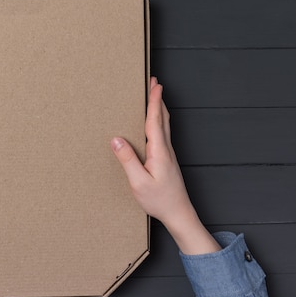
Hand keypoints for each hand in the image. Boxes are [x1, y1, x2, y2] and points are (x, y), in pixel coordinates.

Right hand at [110, 77, 219, 254]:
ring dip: (159, 109)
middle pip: (163, 118)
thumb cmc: (159, 200)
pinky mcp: (166, 160)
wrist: (178, 214)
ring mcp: (168, 154)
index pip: (155, 121)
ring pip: (164, 125)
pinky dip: (159, 121)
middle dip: (158, 99)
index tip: (155, 84)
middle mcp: (166, 149)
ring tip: (154, 97)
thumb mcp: (138, 182)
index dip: (154, 102)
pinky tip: (154, 124)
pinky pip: (162, 134)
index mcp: (159, 151)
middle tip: (154, 82)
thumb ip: (128, 159)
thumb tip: (116, 139)